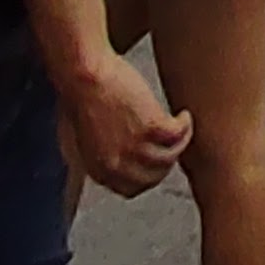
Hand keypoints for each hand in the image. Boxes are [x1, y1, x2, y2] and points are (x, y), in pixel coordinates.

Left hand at [64, 50, 190, 196]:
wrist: (83, 75)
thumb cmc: (79, 98)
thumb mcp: (79, 141)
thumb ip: (98, 156)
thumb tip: (116, 161)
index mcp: (100, 171)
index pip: (132, 189)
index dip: (148, 176)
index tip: (155, 162)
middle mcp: (118, 165)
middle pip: (155, 177)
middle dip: (167, 163)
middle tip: (173, 145)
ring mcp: (135, 147)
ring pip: (171, 157)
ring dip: (180, 143)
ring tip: (182, 126)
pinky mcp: (151, 125)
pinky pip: (179, 134)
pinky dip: (185, 125)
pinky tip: (183, 115)